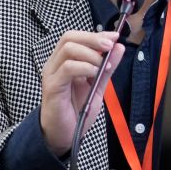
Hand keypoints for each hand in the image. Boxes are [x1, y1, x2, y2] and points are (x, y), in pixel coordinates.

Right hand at [40, 30, 124, 156]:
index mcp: (64, 61)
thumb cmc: (77, 110)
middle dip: (93, 38)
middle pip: (69, 37)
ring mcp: (52, 74)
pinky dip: (84, 67)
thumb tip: (119, 48)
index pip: (77, 37)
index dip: (96, 34)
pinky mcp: (52, 87)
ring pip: (68, 49)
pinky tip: (94, 74)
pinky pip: (68, 68)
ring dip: (90, 53)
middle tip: (109, 47)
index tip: (115, 37)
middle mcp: (55, 64)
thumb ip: (107, 67)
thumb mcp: (97, 86)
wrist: (64, 136)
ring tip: (102, 66)